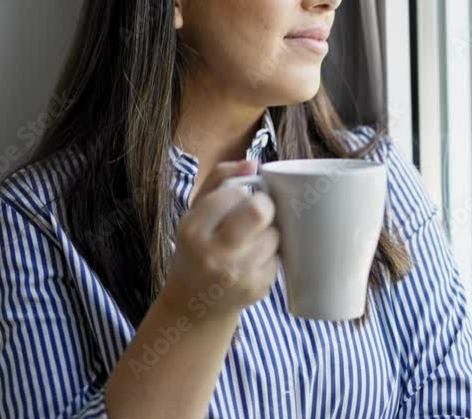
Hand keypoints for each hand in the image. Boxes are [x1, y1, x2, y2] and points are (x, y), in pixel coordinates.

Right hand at [160, 159, 280, 319]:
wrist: (193, 307)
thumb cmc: (197, 250)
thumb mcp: (195, 213)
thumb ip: (220, 180)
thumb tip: (253, 164)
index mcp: (193, 229)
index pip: (233, 194)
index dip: (242, 193)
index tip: (238, 201)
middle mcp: (213, 253)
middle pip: (259, 213)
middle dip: (264, 207)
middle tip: (258, 213)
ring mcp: (237, 275)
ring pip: (274, 236)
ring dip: (269, 234)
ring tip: (251, 241)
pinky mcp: (256, 290)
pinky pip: (278, 259)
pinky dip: (270, 257)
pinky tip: (253, 262)